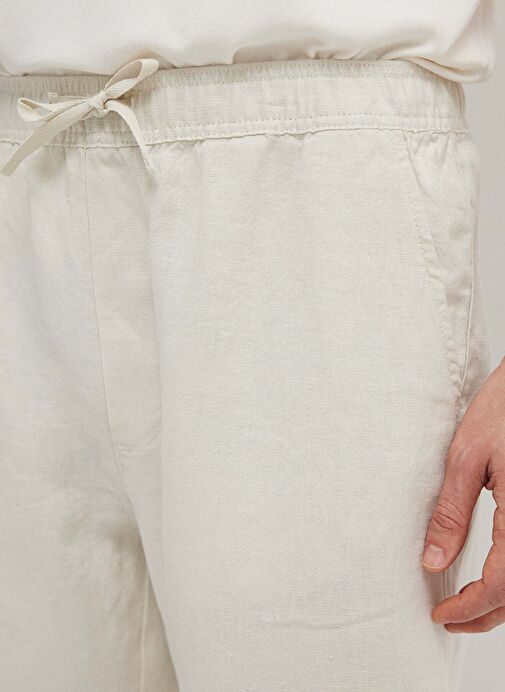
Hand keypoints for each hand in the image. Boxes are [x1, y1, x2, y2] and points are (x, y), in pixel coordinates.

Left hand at [422, 357, 504, 632]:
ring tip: (467, 604)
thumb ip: (452, 513)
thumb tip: (432, 562)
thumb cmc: (501, 409)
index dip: (470, 608)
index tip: (440, 615)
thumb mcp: (467, 457)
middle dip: (487, 615)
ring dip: (504, 601)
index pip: (502, 585)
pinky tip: (492, 573)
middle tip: (450, 619)